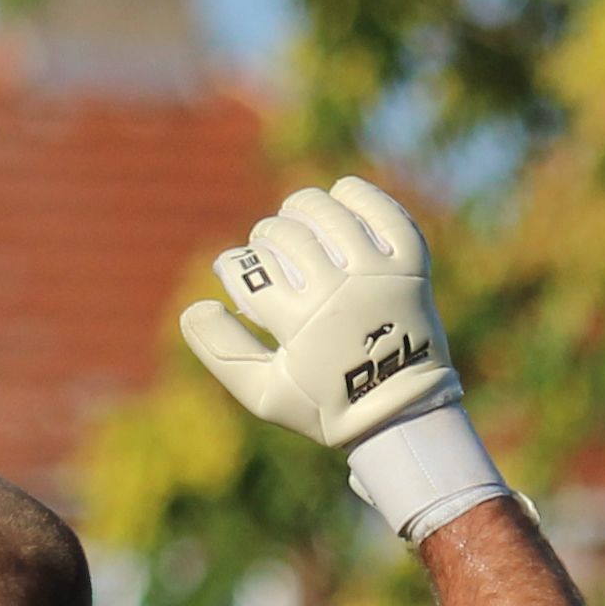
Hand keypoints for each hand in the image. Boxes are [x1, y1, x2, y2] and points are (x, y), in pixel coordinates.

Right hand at [180, 179, 460, 450]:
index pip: (250, 270)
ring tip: (293, 215)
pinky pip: (384, 213)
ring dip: (301, 208)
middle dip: (263, 236)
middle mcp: (341, 291)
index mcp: (302, 323)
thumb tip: (193, 308)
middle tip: (264, 247)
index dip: (231, 265)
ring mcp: (379, 274)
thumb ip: (221, 352)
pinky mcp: (410, 265)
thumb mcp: (264, 393)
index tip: (232, 271)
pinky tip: (339, 194)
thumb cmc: (327, 404)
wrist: (402, 411)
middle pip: (285, 236)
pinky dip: (358, 197)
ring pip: (328, 214)